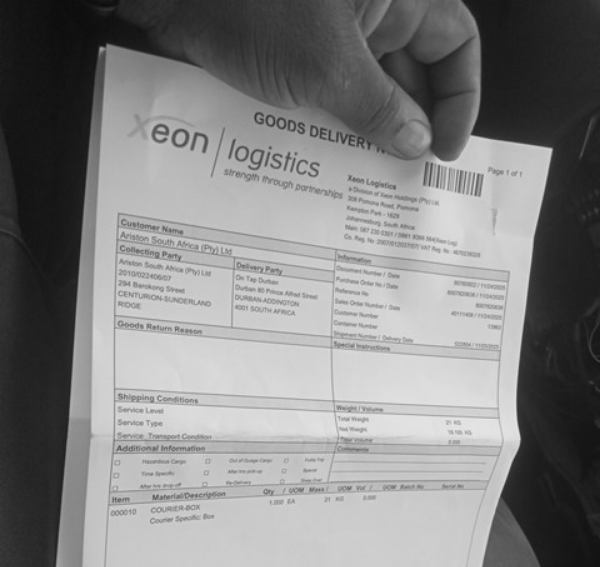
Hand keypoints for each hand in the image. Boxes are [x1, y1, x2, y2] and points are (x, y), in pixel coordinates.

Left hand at [118, 0, 479, 159]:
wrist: (174, 0)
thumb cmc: (252, 11)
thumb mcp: (327, 67)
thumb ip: (380, 109)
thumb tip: (418, 143)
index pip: (455, 41)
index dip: (460, 97)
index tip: (446, 148)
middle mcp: (373, 9)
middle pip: (417, 70)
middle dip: (416, 122)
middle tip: (409, 176)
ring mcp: (337, 31)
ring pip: (375, 86)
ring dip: (376, 130)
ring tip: (376, 179)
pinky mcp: (304, 52)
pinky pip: (338, 91)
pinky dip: (342, 125)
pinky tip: (340, 162)